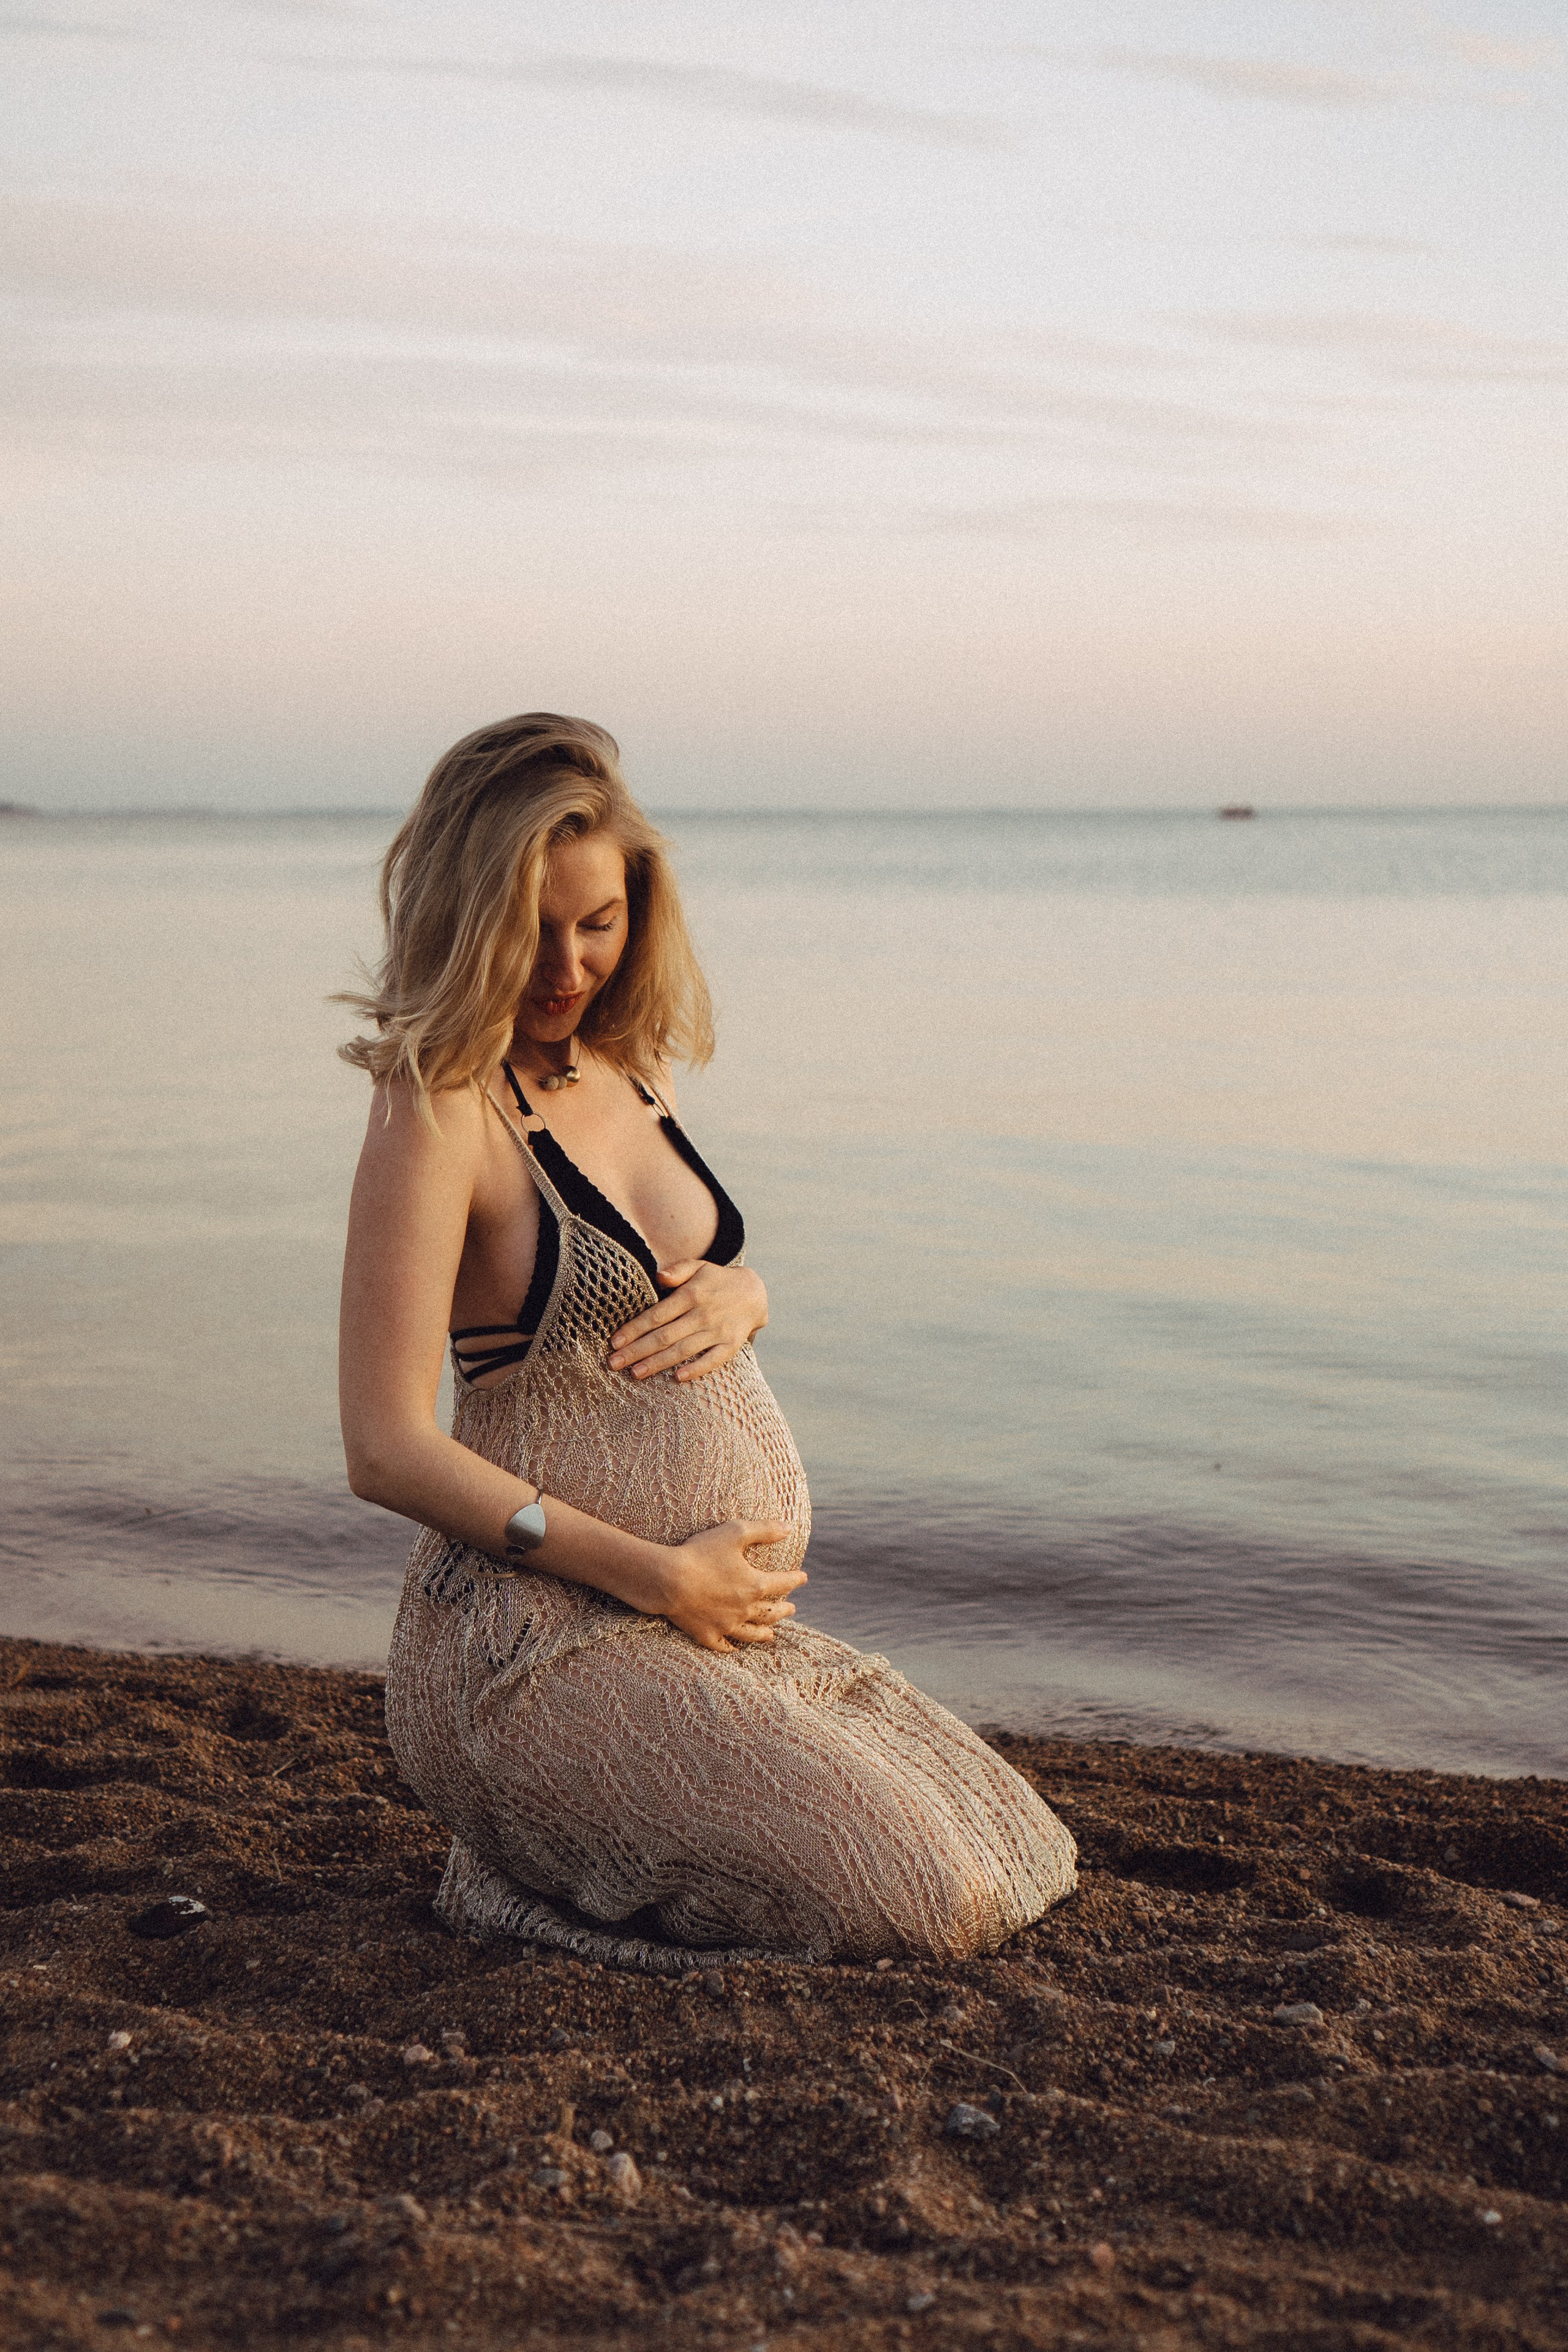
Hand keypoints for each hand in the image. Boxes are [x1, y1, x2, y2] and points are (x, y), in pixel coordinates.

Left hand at [608, 1261, 767, 1383]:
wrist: (754, 1292)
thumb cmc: (715, 1280)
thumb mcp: (698, 1266)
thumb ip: (677, 1270)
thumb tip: (658, 1276)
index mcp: (691, 1294)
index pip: (656, 1315)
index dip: (634, 1329)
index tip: (614, 1342)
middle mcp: (703, 1314)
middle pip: (664, 1336)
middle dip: (637, 1351)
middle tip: (614, 1363)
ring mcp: (718, 1331)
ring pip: (683, 1350)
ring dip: (658, 1363)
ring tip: (635, 1373)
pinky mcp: (731, 1345)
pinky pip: (713, 1360)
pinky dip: (697, 1369)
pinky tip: (677, 1378)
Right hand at [653, 1518, 803, 1652]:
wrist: (668, 1580)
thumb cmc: (700, 1553)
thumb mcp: (735, 1532)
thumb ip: (764, 1530)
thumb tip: (789, 1528)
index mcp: (754, 1585)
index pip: (783, 1583)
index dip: (795, 1579)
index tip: (803, 1577)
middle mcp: (744, 1609)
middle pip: (770, 1612)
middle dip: (783, 1610)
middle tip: (792, 1609)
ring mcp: (725, 1625)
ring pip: (751, 1633)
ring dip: (763, 1633)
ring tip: (771, 1635)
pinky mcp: (706, 1634)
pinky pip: (723, 1645)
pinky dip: (732, 1647)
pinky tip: (735, 1648)